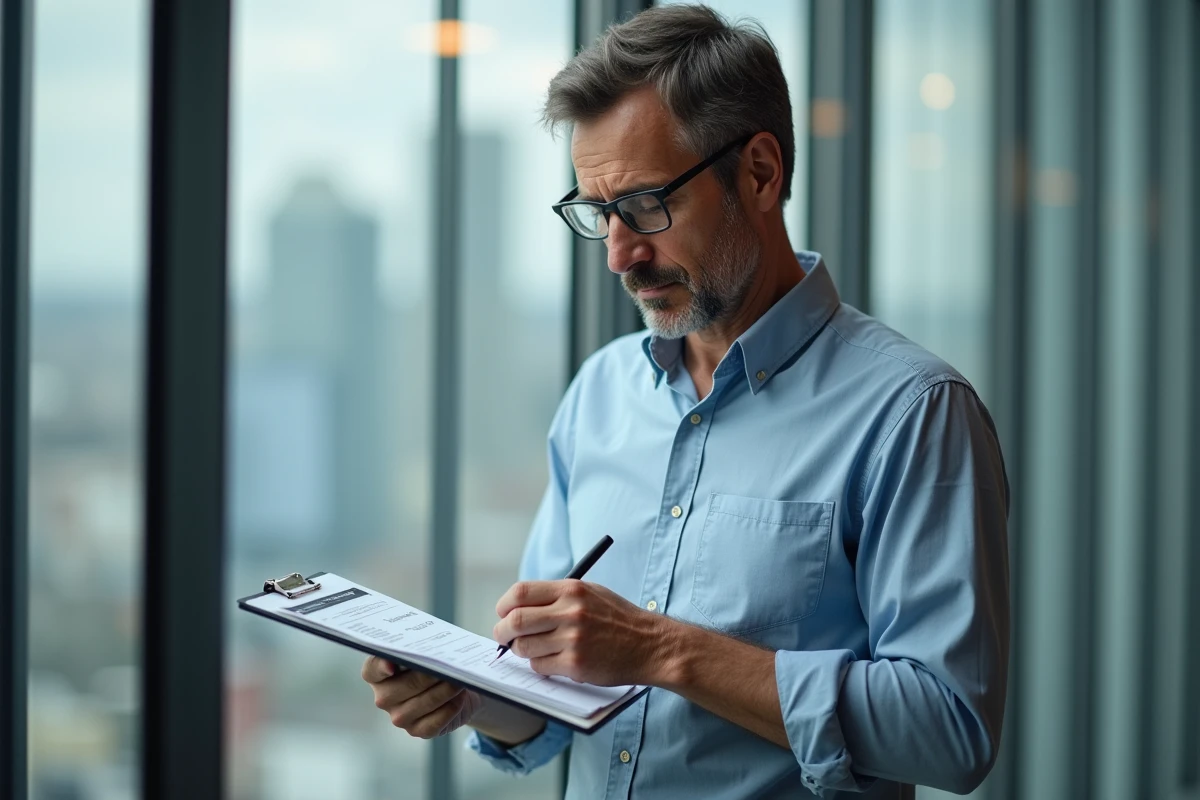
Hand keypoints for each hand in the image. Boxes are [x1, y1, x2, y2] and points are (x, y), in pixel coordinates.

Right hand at [361, 655, 483, 738]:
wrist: (457, 688)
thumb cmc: (437, 665)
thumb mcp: (427, 652)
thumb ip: (421, 648)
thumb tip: (431, 650)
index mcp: (380, 674)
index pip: (372, 671)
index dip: (380, 667)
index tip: (392, 664)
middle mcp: (385, 697)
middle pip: (403, 686)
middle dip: (427, 676)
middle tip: (447, 666)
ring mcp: (399, 717)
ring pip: (422, 704)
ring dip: (443, 692)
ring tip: (459, 681)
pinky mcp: (417, 730)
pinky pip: (433, 723)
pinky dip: (449, 709)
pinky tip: (460, 699)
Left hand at [492, 580, 670, 686]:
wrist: (650, 644)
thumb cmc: (617, 618)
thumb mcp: (590, 593)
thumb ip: (556, 596)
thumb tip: (517, 607)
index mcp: (572, 590)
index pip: (521, 592)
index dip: (504, 605)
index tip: (503, 613)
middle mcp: (571, 612)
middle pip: (515, 621)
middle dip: (502, 632)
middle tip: (504, 637)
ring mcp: (573, 640)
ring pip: (524, 648)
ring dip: (522, 651)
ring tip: (533, 650)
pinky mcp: (576, 665)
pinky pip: (540, 667)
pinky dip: (540, 665)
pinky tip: (553, 661)